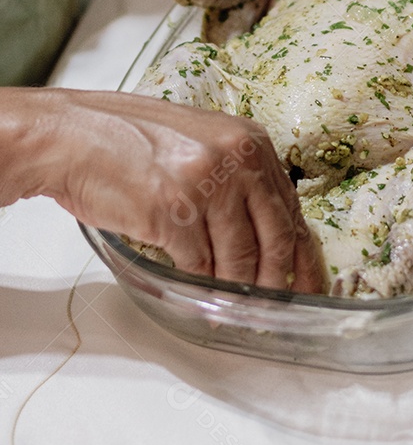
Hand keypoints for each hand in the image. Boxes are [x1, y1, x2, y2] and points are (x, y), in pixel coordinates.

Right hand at [3, 87, 323, 291]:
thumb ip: (236, 177)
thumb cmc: (128, 140)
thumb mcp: (200, 142)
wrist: (72, 136)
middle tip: (278, 307)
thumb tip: (266, 230)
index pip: (290, 207)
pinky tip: (202, 295)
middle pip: (275, 236)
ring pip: (238, 257)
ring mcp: (205, 185)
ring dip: (236, 289)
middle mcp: (235, 159)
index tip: (309, 280)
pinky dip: (201, 285)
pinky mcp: (173, 213)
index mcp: (248, 141)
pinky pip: (199, 264)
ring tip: (235, 308)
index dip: (303, 252)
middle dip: (278, 280)